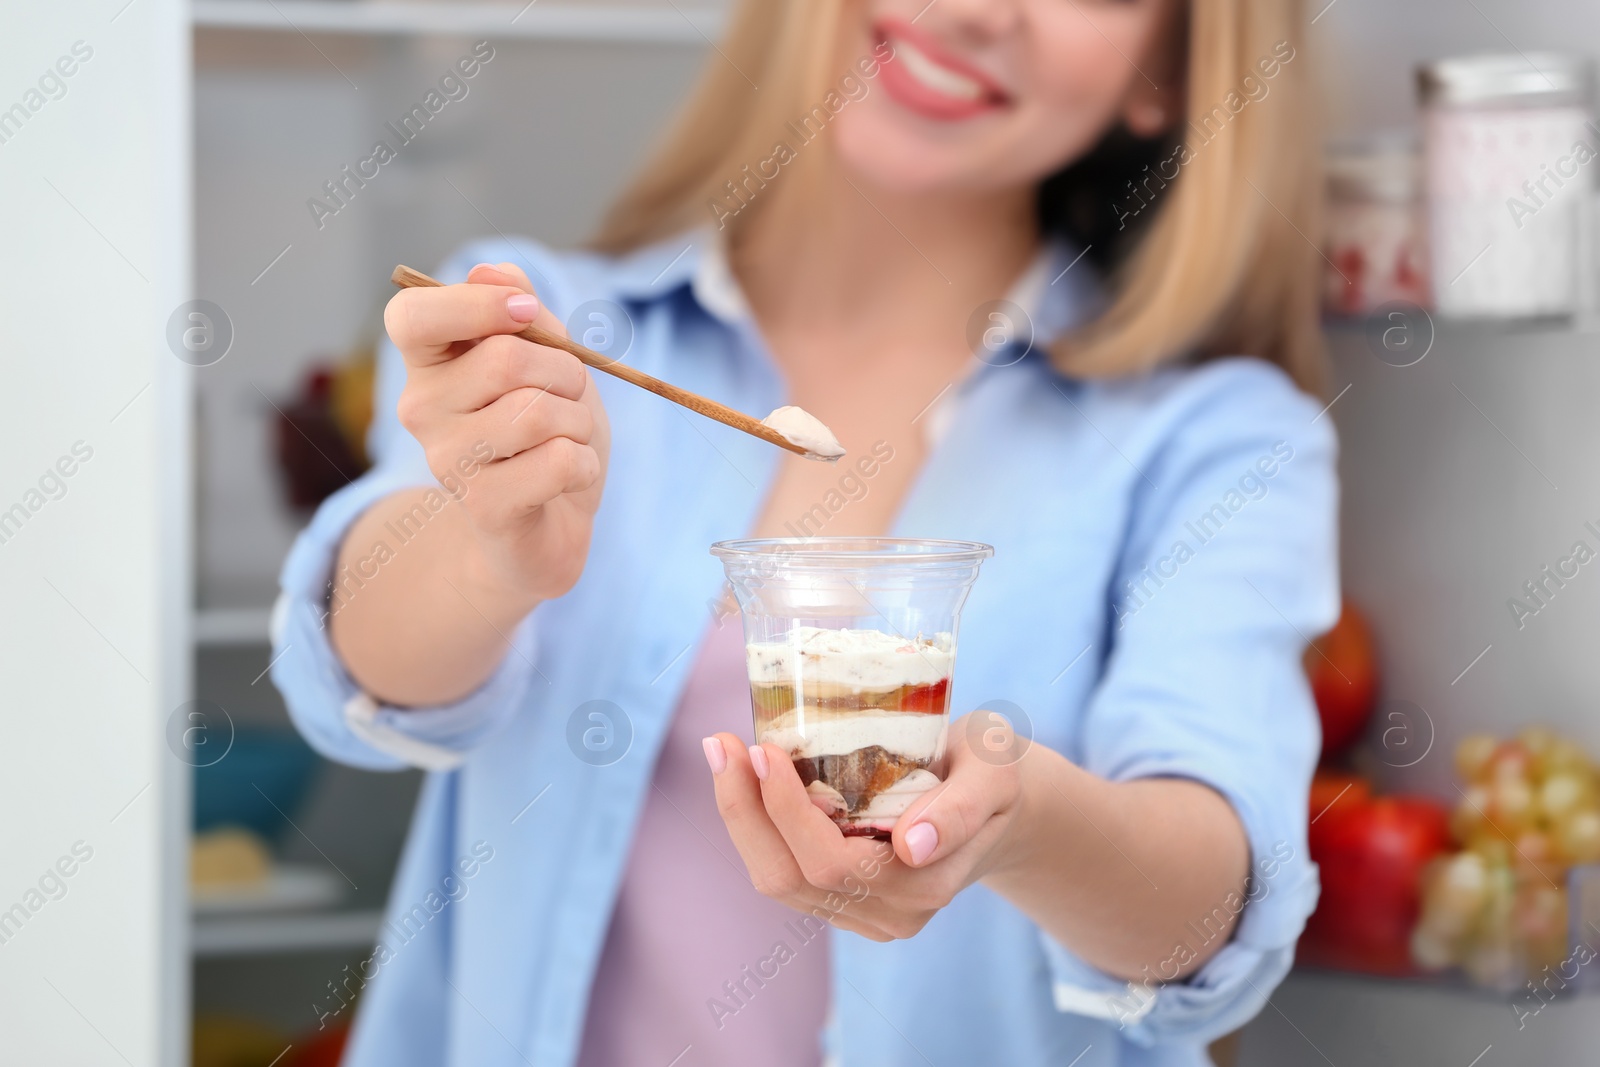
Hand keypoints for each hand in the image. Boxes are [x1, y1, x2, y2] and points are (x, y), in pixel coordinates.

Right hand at [383, 262, 608, 603]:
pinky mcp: (483, 506)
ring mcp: (447, 460)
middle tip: (568, 397)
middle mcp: (421, 409)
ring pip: (537, 412)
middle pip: (506, 359)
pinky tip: (570, 477)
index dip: (476, 304)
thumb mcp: (546, 359)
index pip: (411, 315)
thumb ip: (522, 311)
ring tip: (568, 439)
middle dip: (565, 372)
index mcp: (428, 363)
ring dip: (578, 422)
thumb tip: (492, 271)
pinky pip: (559, 460)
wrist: (548, 527)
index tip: (527, 314)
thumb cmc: (546, 432)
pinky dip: (585, 465)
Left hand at [703, 712, 1025, 940]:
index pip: (833, 862)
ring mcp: (865, 914)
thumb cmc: (992, 770)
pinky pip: (783, 873)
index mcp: (926, 883)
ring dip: (740, 817)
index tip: (763, 750)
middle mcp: (892, 912)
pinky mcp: (843, 901)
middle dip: (745, 811)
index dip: (787, 812)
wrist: (998, 798)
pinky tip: (743, 777)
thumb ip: (961, 808)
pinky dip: (755, 827)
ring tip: (723, 752)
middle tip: (722, 742)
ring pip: (778, 880)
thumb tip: (912, 846)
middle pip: (791, 877)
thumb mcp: (994, 772)